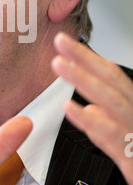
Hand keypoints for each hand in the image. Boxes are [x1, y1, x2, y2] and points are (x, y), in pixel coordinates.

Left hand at [51, 32, 132, 184]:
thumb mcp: (124, 134)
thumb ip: (110, 118)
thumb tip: (90, 105)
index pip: (112, 77)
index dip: (88, 57)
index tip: (65, 43)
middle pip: (114, 83)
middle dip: (85, 60)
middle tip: (59, 43)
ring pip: (115, 104)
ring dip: (86, 83)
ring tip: (61, 67)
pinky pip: (115, 141)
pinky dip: (94, 123)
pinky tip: (73, 109)